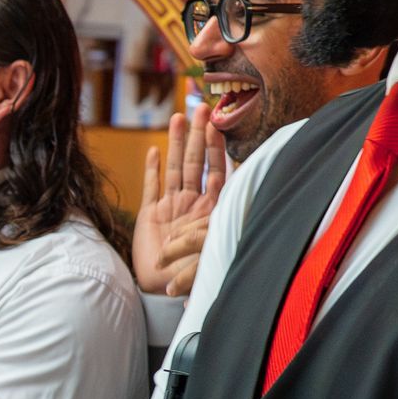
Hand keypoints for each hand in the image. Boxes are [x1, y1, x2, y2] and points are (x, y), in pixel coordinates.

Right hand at [133, 107, 226, 297]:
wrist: (164, 290)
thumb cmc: (194, 273)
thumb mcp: (216, 244)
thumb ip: (225, 222)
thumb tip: (247, 201)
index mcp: (210, 209)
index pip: (216, 171)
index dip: (215, 147)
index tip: (217, 124)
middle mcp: (192, 203)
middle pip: (195, 162)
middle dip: (197, 135)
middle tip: (201, 108)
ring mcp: (170, 206)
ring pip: (174, 168)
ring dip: (175, 143)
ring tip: (178, 117)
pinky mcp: (150, 213)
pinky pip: (152, 186)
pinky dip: (153, 169)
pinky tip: (154, 150)